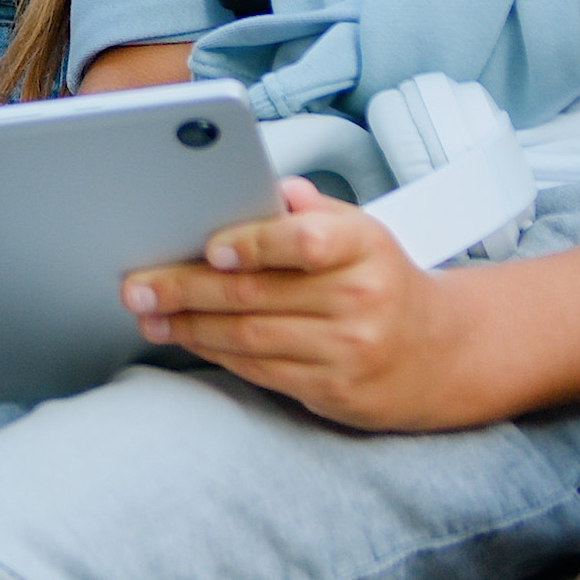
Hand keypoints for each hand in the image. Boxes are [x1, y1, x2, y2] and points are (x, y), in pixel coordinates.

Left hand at [118, 177, 474, 430]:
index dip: (253, 244)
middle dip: (186, 289)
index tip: (209, 248)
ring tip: (148, 312)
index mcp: (364, 247)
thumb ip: (310, 209)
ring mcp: (347, 351)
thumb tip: (266, 187)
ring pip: (249, 337)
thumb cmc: (382, 279)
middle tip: (138, 284)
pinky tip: (187, 337)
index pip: (304, 241)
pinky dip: (215, 352)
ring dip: (188, 325)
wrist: (441, 355)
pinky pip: (260, 370)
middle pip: (257, 295)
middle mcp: (358, 300)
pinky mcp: (333, 392)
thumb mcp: (361, 231)